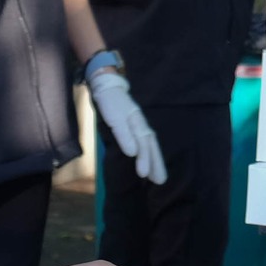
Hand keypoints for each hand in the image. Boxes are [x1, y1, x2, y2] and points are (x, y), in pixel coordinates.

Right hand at [88, 68, 167, 184]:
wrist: (106, 84)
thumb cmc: (115, 106)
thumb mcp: (124, 123)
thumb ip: (129, 137)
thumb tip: (134, 155)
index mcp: (140, 125)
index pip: (151, 145)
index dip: (156, 162)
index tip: (159, 179)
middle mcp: (138, 121)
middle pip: (149, 143)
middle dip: (154, 163)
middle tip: (158, 181)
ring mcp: (128, 117)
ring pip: (139, 138)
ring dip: (143, 156)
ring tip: (144, 173)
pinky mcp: (116, 114)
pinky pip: (123, 129)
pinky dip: (128, 140)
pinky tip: (131, 153)